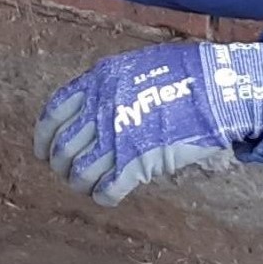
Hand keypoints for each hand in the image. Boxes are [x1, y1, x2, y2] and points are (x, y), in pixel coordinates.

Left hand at [35, 39, 262, 205]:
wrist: (218, 88)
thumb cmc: (185, 74)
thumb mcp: (136, 66)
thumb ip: (109, 88)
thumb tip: (94, 111)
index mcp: (96, 83)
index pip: (53, 115)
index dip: (44, 139)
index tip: (43, 152)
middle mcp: (100, 110)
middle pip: (63, 148)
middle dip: (62, 166)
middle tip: (69, 173)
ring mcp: (116, 138)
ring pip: (79, 173)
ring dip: (80, 184)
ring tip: (89, 185)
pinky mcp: (137, 164)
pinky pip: (106, 190)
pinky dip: (102, 197)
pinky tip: (108, 196)